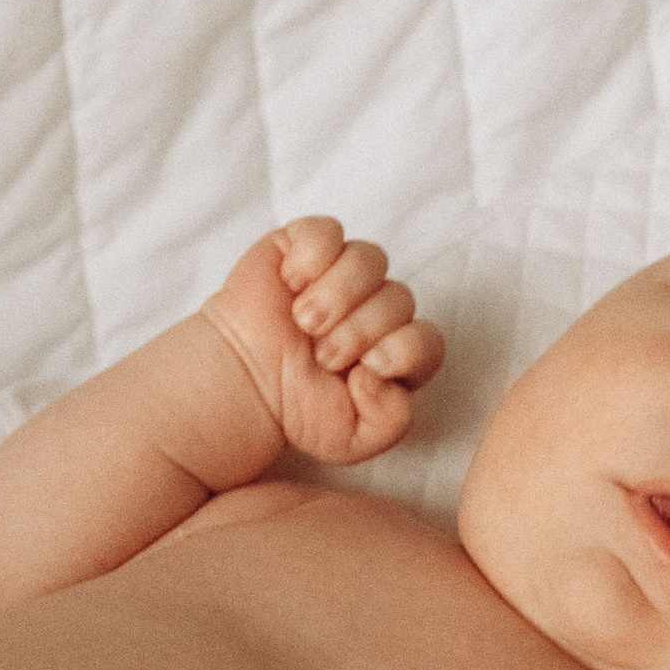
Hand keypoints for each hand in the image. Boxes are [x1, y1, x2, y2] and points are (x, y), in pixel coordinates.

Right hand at [201, 217, 443, 462]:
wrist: (241, 383)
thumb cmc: (296, 406)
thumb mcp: (352, 438)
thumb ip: (390, 419)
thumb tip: (384, 371)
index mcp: (394, 350)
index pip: (428, 339)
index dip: (402, 351)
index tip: (362, 370)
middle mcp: (375, 307)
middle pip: (399, 298)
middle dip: (359, 331)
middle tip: (321, 355)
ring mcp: (343, 273)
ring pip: (370, 259)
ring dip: (337, 296)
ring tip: (305, 322)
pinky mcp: (308, 246)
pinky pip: (329, 231)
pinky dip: (312, 258)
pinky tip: (291, 284)